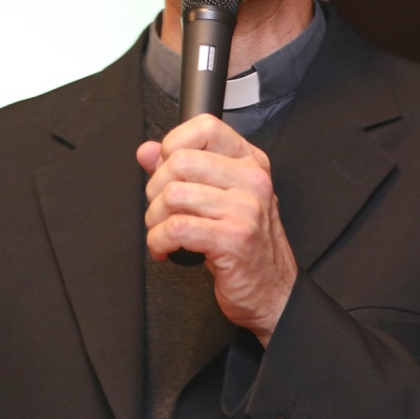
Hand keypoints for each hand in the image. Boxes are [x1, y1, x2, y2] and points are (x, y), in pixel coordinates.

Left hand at [137, 114, 297, 345]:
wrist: (273, 292)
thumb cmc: (246, 245)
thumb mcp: (219, 198)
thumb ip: (181, 170)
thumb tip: (146, 151)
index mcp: (250, 163)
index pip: (205, 127)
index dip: (173, 145)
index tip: (167, 170)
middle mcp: (252, 181)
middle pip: (180, 162)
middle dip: (156, 190)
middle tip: (162, 211)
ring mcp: (245, 209)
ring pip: (173, 195)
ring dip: (155, 219)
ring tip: (163, 232)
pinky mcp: (232, 239)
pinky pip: (175, 228)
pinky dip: (158, 241)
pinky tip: (166, 249)